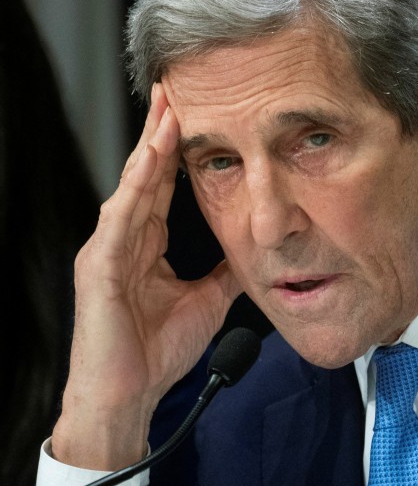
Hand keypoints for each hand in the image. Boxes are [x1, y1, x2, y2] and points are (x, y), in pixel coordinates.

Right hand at [51, 83, 242, 469]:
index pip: (164, 184)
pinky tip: (149, 161)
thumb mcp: (206, 300)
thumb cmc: (155, 352)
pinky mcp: (99, 267)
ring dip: (151, 147)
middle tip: (178, 88)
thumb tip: (251, 251)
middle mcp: (124, 239)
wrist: (128, 397)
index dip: (179, 149)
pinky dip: (136, 187)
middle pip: (146, 174)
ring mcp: (108, 250)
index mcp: (145, 244)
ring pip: (133, 186)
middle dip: (162, 132)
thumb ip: (223, 271)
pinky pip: (119, 218)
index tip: (198, 113)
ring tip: (169, 110)